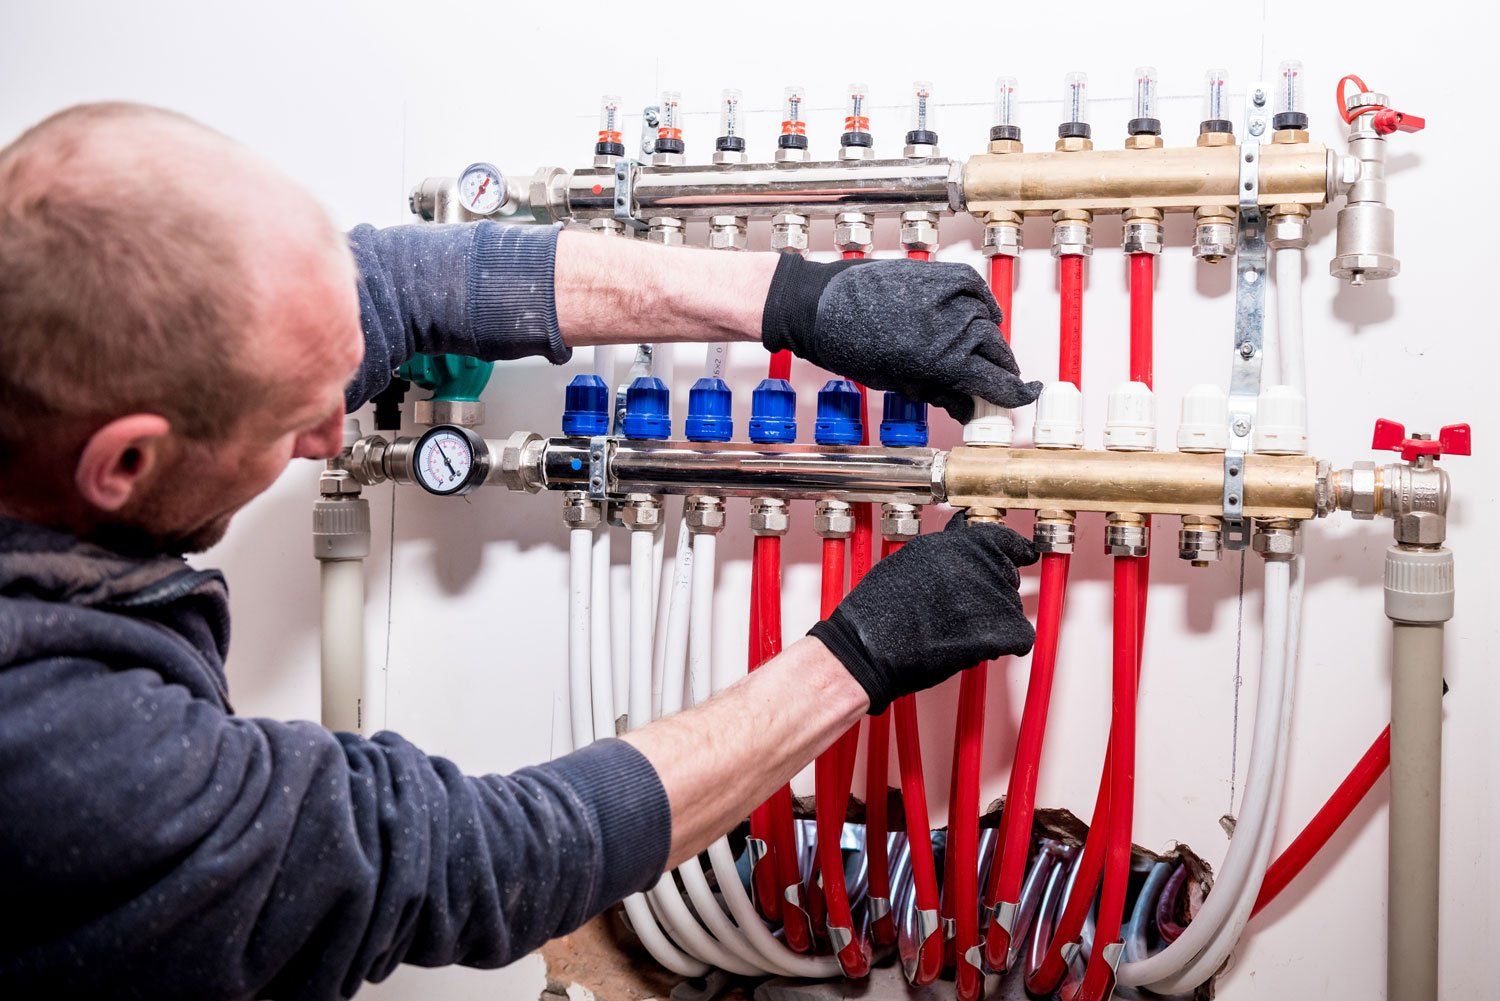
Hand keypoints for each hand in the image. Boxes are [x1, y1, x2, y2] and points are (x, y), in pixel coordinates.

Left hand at [760, 255, 1041, 421]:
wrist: (821, 305)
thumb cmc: (849, 348)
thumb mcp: (898, 382)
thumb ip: (940, 392)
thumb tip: (970, 407)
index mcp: (942, 361)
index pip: (997, 382)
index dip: (1015, 394)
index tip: (1025, 395)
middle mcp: (953, 326)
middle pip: (998, 352)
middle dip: (1002, 368)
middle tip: (999, 378)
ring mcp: (949, 295)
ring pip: (990, 321)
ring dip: (990, 338)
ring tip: (978, 350)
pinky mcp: (942, 272)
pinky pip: (976, 289)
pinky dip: (981, 303)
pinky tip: (978, 315)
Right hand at [808, 513, 1037, 713]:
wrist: (868, 647)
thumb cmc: (879, 608)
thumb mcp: (911, 559)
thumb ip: (947, 548)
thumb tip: (965, 537)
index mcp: (957, 542)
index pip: (1004, 539)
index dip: (1014, 550)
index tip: (1022, 555)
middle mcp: (976, 564)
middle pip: (1007, 575)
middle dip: (992, 591)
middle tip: (962, 608)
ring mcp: (988, 597)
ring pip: (1011, 607)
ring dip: (994, 619)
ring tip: (958, 628)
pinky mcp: (996, 631)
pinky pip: (1020, 636)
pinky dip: (1007, 644)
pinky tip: (981, 646)